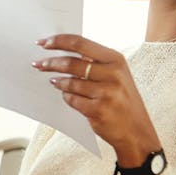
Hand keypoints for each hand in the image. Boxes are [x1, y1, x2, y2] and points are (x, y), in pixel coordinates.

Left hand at [32, 34, 161, 170]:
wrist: (138, 134)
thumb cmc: (122, 101)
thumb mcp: (116, 75)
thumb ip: (94, 62)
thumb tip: (61, 50)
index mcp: (116, 60)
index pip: (80, 43)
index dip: (58, 41)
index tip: (42, 42)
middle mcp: (113, 74)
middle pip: (71, 62)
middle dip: (50, 62)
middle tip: (37, 64)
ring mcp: (106, 93)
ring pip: (69, 83)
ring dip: (58, 82)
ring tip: (54, 82)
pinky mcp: (99, 110)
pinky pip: (71, 99)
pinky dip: (67, 97)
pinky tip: (68, 96)